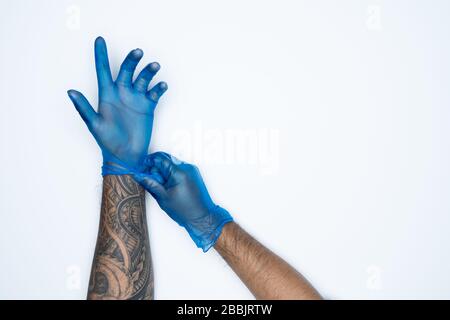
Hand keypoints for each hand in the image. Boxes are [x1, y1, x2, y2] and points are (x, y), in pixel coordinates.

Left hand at [68, 37, 167, 173]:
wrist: (127, 156)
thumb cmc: (108, 142)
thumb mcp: (94, 125)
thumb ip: (84, 108)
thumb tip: (70, 91)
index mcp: (107, 95)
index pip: (102, 71)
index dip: (100, 55)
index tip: (99, 39)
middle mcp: (122, 94)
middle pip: (126, 70)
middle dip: (132, 60)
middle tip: (138, 52)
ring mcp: (136, 99)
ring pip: (143, 79)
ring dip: (149, 71)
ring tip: (154, 66)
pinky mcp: (148, 106)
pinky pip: (154, 92)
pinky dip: (159, 87)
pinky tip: (161, 85)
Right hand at [133, 152, 232, 251]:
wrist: (202, 217)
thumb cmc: (185, 210)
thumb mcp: (163, 197)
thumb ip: (150, 183)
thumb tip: (138, 175)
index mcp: (179, 172)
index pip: (160, 158)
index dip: (148, 162)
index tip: (142, 168)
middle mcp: (186, 167)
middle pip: (166, 159)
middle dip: (155, 166)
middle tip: (149, 178)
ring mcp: (191, 169)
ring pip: (172, 163)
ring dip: (163, 170)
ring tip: (161, 185)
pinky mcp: (194, 173)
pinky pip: (178, 168)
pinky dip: (171, 173)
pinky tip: (169, 185)